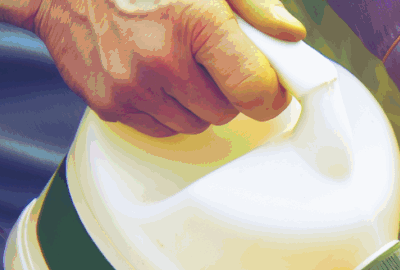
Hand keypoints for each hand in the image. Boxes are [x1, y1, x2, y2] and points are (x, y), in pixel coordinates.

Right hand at [0, 0, 305, 136]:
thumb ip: (255, 4)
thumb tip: (290, 36)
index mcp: (196, 22)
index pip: (256, 91)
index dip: (270, 92)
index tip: (267, 84)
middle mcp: (162, 60)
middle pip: (227, 111)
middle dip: (227, 89)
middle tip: (210, 58)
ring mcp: (133, 87)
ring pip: (195, 124)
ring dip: (195, 101)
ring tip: (177, 61)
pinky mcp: (110, 105)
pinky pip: (161, 128)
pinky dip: (165, 108)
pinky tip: (152, 74)